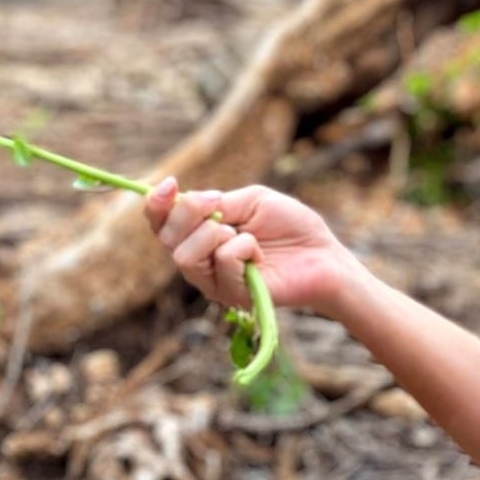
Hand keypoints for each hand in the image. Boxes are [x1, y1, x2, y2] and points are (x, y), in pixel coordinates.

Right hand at [143, 177, 367, 315]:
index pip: (161, 225)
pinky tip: (259, 252)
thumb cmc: (291, 227)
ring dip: (213, 233)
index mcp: (200, 235)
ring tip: (243, 234)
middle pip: (167, 239)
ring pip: (186, 256)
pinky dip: (243, 247)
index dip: (156, 204)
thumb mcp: (251, 201)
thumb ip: (218, 202)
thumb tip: (188, 200)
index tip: (168, 183)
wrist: (324, 255)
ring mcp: (214, 281)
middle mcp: (201, 261)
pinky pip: (223, 262)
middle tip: (216, 205)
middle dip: (187, 214)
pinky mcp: (232, 295)